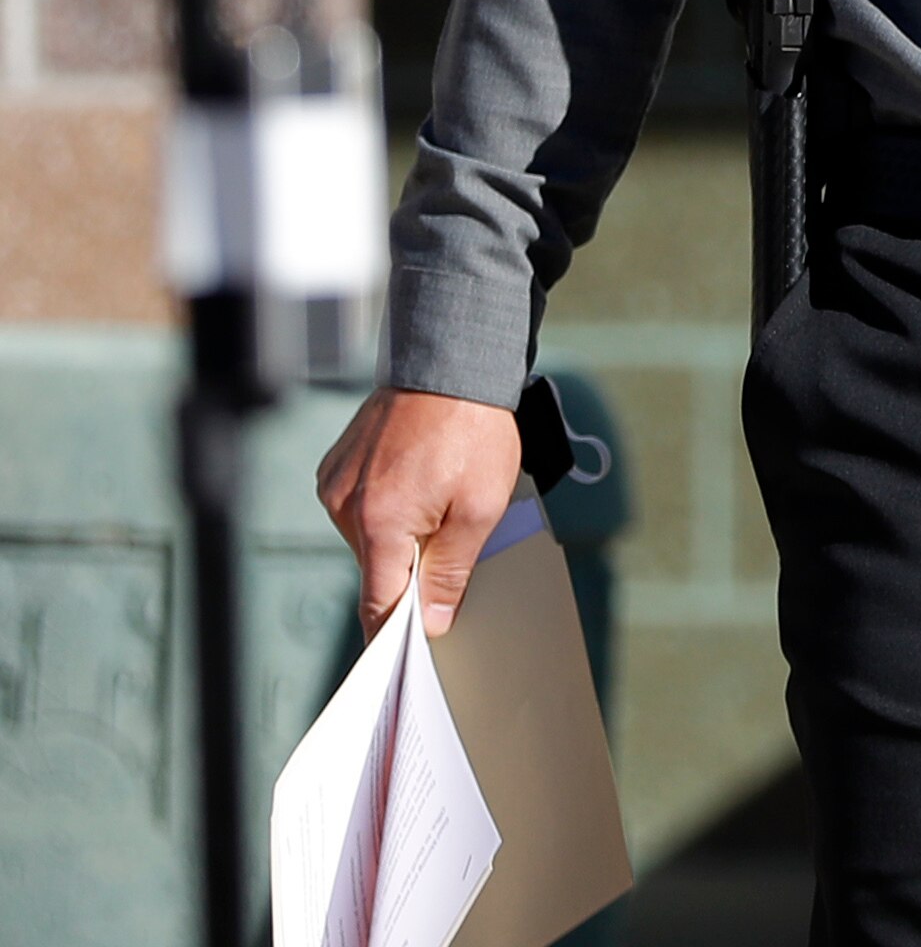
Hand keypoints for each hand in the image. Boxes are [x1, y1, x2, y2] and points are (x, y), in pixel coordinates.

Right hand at [316, 387, 521, 636]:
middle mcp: (344, 508)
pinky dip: (388, 508)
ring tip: (440, 498)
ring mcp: (335, 485)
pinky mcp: (336, 467)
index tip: (403, 662)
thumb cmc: (474, 432)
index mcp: (379, 525)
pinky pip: (360, 508)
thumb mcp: (480, 508)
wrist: (451, 362)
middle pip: (377, 570)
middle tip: (451, 550)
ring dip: (402, 534)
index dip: (392, 636)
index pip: (378, 604)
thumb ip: (452, 570)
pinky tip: (419, 481)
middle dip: (411, 571)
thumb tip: (433, 622)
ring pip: (370, 539)